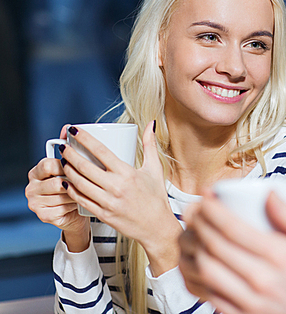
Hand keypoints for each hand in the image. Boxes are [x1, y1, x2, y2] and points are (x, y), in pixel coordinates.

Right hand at [26, 124, 89, 251]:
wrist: (76, 211)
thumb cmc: (76, 184)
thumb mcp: (72, 166)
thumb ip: (69, 148)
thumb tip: (68, 128)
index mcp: (37, 171)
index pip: (48, 164)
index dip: (66, 165)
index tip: (79, 166)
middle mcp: (32, 186)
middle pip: (56, 181)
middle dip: (74, 181)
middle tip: (88, 181)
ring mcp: (35, 202)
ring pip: (62, 195)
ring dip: (78, 193)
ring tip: (88, 191)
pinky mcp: (43, 216)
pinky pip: (63, 208)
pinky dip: (75, 205)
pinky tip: (81, 203)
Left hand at [60, 121, 182, 274]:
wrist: (157, 227)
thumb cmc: (156, 197)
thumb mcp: (155, 168)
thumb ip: (150, 144)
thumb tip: (151, 124)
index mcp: (128, 173)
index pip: (101, 151)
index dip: (84, 139)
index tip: (75, 130)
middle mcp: (116, 187)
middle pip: (85, 167)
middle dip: (69, 154)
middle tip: (63, 146)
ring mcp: (108, 202)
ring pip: (79, 183)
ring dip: (67, 171)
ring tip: (63, 162)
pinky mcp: (103, 214)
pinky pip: (81, 199)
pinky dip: (71, 190)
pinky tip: (66, 182)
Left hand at [179, 191, 285, 313]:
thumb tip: (270, 194)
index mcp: (280, 256)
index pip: (233, 227)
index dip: (212, 208)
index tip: (205, 195)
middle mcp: (262, 280)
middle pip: (215, 246)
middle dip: (198, 222)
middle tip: (194, 208)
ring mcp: (251, 302)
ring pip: (208, 270)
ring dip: (195, 247)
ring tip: (193, 232)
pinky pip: (212, 295)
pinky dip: (200, 276)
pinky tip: (201, 261)